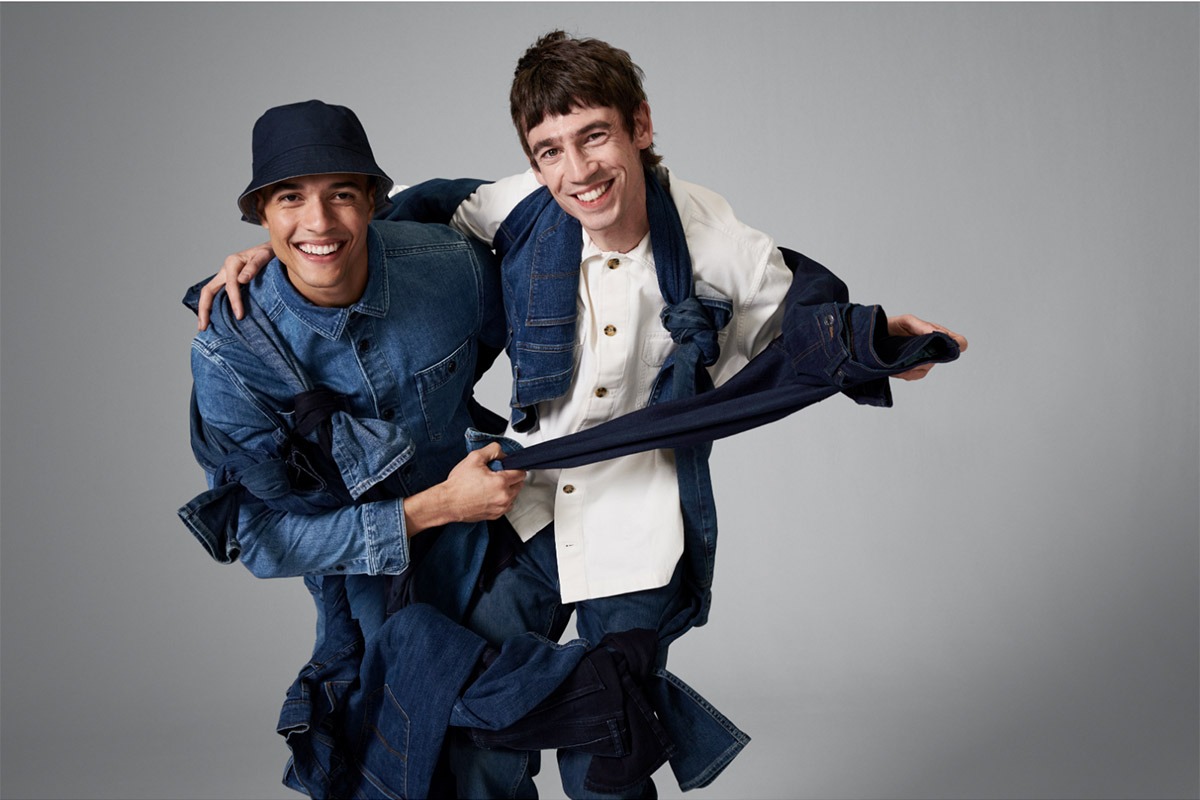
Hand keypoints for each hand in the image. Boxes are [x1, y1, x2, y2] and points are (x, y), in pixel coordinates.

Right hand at [196, 242, 274, 329]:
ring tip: (204, 327)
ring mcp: (225, 277)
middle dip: (204, 309)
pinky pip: (217, 295)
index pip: (231, 286)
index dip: (234, 301)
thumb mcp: (265, 255)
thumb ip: (254, 266)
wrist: (272, 250)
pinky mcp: (228, 282)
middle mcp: (225, 270)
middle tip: (203, 328)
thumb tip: (241, 280)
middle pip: (208, 290)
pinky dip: (213, 307)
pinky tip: (215, 320)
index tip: (240, 316)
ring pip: (209, 294)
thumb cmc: (270, 252)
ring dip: (205, 310)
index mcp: (232, 262)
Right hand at [404, 443, 526, 534]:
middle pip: (519, 484)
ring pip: (514, 496)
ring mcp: (500, 508)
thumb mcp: (474, 458)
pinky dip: (501, 499)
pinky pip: (506, 506)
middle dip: (511, 478)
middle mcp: (504, 497)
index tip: (507, 466)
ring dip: (507, 489)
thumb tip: (502, 452)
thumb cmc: (458, 484)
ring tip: (491, 485)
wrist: (447, 503)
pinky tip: (489, 494)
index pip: (521, 473)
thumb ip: (492, 450)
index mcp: (501, 482)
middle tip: (496, 475)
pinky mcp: (495, 516)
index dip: (514, 467)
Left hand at [886, 314, 967, 380]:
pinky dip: (905, 373)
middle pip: (939, 358)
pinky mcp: (910, 370)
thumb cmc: (892, 326)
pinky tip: (896, 368)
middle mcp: (931, 349)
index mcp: (935, 334)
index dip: (957, 344)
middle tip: (910, 351)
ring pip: (925, 368)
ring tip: (898, 360)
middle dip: (926, 356)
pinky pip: (914, 375)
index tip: (952, 345)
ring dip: (912, 367)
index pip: (957, 342)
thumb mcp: (907, 321)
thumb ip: (922, 326)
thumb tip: (934, 333)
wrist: (873, 336)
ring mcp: (921, 360)